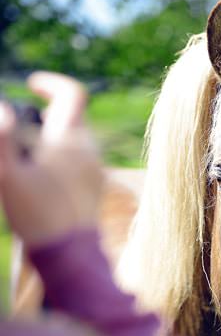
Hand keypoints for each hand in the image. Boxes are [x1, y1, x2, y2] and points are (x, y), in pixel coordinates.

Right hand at [0, 72, 102, 246]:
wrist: (70, 251)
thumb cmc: (37, 214)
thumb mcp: (8, 175)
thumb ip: (2, 137)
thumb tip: (1, 107)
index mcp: (70, 140)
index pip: (73, 94)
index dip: (52, 84)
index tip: (33, 85)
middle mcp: (90, 149)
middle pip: (72, 117)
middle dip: (46, 116)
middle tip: (22, 134)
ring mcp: (97, 167)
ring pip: (77, 137)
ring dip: (54, 137)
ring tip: (30, 159)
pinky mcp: (97, 183)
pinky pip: (82, 157)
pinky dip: (64, 155)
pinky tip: (45, 176)